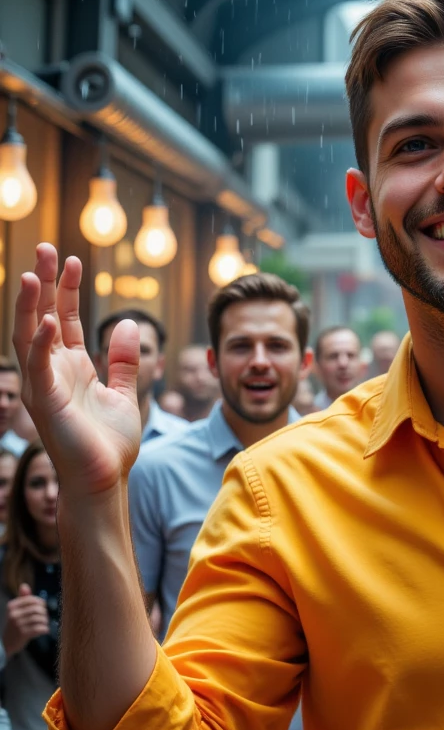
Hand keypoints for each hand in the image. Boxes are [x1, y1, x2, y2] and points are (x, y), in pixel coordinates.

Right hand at [2, 583, 50, 657]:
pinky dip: (45, 629)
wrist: (7, 643)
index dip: (41, 603)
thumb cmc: (15, 625)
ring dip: (45, 622)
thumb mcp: (16, 611)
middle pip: (38, 609)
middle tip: (44, 618)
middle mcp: (14, 614)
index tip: (42, 608)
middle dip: (44, 614)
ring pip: (40, 619)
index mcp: (12, 606)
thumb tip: (24, 585)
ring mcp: (18, 624)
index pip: (32, 600)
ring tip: (43, 625)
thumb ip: (22, 599)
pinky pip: (40, 628)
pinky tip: (44, 631)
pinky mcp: (23, 634)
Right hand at [14, 245, 140, 498]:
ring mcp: (44, 386)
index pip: (62, 318)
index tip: (74, 260)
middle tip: (47, 248)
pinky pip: (38, 367)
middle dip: (42, 283)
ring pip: (28, 336)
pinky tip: (48, 319)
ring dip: (29, 304)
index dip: (66, 289)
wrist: (105, 480)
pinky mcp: (45, 403)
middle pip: (40, 317)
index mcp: (70, 368)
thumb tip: (128, 324)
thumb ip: (125, 361)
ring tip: (31, 272)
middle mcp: (51, 372)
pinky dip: (41, 342)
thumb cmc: (110, 444)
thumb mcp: (124, 393)